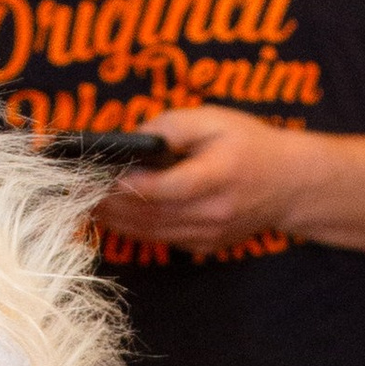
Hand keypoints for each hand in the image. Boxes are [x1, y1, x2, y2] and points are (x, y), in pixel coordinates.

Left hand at [94, 108, 315, 251]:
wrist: (289, 185)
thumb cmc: (251, 145)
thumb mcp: (215, 119)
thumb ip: (173, 125)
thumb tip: (134, 137)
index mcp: (214, 178)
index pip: (158, 188)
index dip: (122, 184)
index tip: (92, 174)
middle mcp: (211, 213)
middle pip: (146, 215)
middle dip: (107, 203)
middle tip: (74, 191)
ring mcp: (207, 235)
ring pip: (149, 232)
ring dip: (114, 220)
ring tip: (85, 203)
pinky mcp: (204, 246)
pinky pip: (161, 239)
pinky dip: (134, 228)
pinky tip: (114, 215)